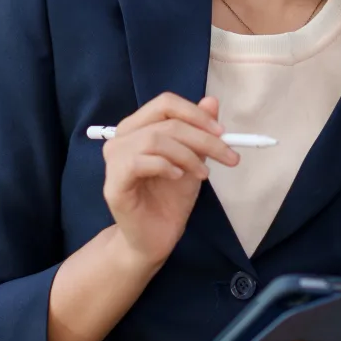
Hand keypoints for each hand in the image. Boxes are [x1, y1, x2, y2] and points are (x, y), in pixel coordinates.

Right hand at [102, 92, 239, 267]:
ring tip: (203, 175)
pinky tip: (178, 177)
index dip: (195, 113)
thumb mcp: (192, 160)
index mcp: (138, 128)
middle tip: (227, 155)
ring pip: (154, 139)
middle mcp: (121, 139)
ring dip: (187, 155)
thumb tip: (211, 101)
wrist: (155, 238)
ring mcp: (114, 161)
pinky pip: (139, 162)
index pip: (165, 103)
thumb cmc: (170, 198)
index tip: (222, 132)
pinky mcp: (113, 184)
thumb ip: (199, 131)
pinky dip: (165, 166)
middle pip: (164, 121)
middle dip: (202, 137)